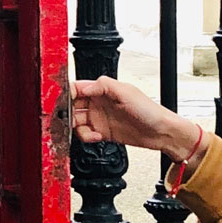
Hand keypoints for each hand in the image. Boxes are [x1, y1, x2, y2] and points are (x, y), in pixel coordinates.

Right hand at [70, 77, 206, 164]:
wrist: (161, 133)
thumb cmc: (150, 110)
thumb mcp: (126, 92)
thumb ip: (103, 85)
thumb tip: (84, 87)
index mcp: (103, 89)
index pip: (77, 88)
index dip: (66, 94)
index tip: (61, 102)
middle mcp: (99, 103)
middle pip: (73, 106)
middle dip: (67, 112)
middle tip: (68, 119)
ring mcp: (100, 118)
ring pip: (76, 122)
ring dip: (76, 127)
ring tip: (86, 130)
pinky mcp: (102, 133)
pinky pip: (85, 135)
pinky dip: (86, 137)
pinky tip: (95, 137)